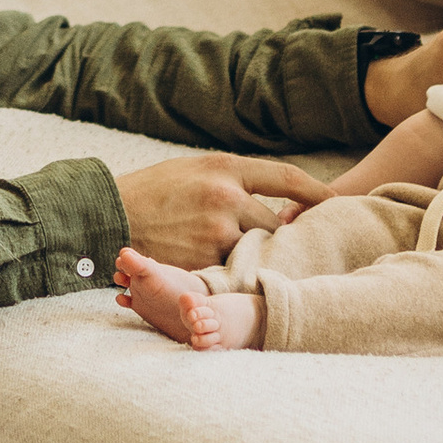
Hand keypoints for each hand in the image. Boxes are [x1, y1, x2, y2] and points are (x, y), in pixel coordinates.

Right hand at [113, 152, 329, 267]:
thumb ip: (230, 181)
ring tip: (251, 264)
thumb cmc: (149, 192)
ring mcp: (214, 232)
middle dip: (283, 236)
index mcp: (224, 168)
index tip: (338, 201)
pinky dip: (232, 273)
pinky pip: (232, 271)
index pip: (287, 178)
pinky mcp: (201, 262)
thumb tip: (272, 198)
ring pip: (257, 251)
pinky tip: (226, 275)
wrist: (105, 216)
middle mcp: (225, 197)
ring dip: (257, 257)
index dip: (318, 192)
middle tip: (291, 244)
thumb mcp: (192, 170)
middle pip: (277, 223)